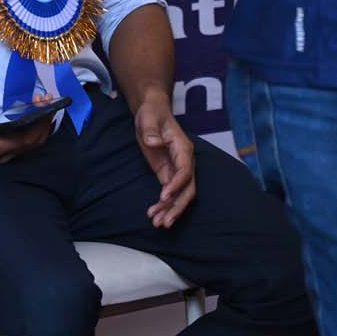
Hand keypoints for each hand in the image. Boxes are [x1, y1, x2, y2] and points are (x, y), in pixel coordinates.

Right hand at [0, 88, 54, 171]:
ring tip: (40, 103)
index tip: (45, 102)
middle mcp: (0, 155)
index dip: (41, 120)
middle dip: (45, 120)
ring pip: (29, 145)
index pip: (28, 138)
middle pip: (34, 142)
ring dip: (39, 125)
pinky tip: (30, 115)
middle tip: (46, 98)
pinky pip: (21, 144)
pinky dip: (31, 130)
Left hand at [134, 93, 195, 228]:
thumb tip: (154, 142)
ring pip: (180, 195)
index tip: (164, 195)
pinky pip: (170, 193)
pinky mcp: (168, 174)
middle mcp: (184, 161)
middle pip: (188, 188)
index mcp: (183, 148)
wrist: (151, 112)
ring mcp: (177, 169)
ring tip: (158, 223)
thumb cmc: (152, 113)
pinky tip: (154, 214)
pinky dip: (164, 205)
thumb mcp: (149, 117)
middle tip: (164, 221)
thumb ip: (151, 130)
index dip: (176, 184)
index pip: (185, 170)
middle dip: (177, 206)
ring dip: (171, 210)